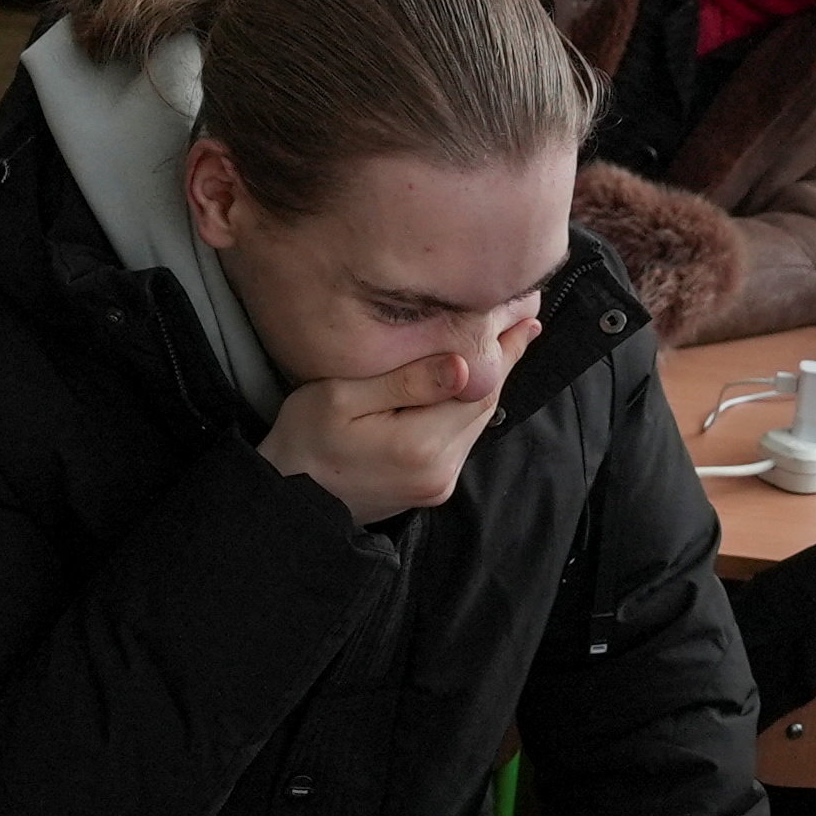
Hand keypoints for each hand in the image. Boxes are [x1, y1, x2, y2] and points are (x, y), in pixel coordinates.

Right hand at [259, 317, 541, 524]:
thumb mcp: (341, 399)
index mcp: (420, 446)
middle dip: (504, 360)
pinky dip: (468, 405)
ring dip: (489, 382)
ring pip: (477, 422)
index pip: (480, 388)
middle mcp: (440, 471)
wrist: (289, 500)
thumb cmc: (305, 440)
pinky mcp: (432, 487)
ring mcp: (438, 483)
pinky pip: (461, 438)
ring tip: (505, 340)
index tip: (526, 315)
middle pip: (486, 405)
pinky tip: (468, 380)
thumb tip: (464, 364)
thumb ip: (405, 382)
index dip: (506, 349)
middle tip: (522, 317)